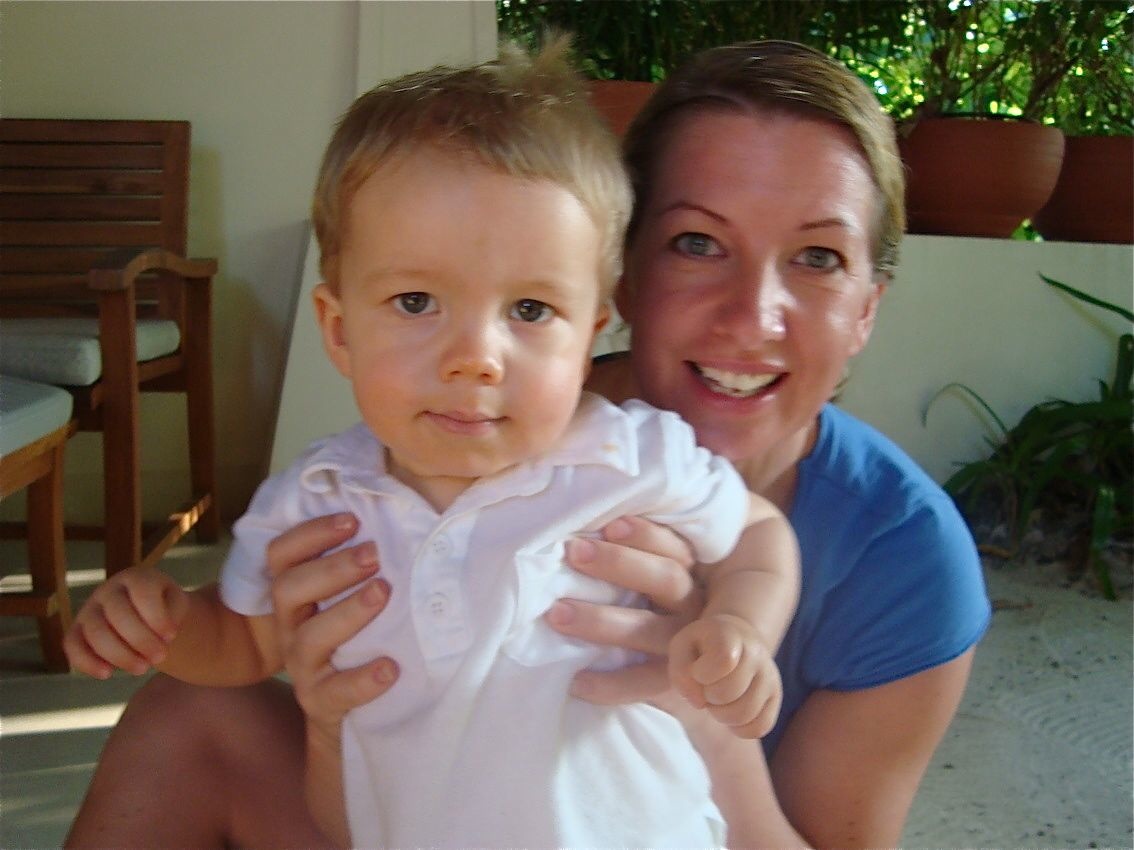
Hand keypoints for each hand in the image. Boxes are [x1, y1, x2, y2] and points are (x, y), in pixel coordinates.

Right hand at [64, 566, 188, 678]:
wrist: (147, 615)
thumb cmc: (164, 607)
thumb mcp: (177, 605)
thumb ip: (172, 615)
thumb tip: (161, 637)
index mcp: (136, 578)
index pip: (142, 592)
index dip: (157, 617)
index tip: (172, 636)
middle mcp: (108, 591)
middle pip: (118, 614)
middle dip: (141, 640)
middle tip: (161, 657)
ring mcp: (89, 610)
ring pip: (96, 633)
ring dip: (120, 655)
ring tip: (142, 669)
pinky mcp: (76, 631)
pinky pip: (72, 646)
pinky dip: (87, 662)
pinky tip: (107, 674)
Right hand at [266, 513, 398, 744]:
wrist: (345, 715)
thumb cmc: (356, 639)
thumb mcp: (348, 598)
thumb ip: (360, 562)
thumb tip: (399, 509)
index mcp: (295, 595)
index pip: (282, 555)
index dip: (311, 534)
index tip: (352, 520)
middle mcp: (290, 627)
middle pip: (289, 589)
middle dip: (332, 568)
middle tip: (375, 554)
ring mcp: (302, 666)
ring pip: (310, 637)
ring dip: (348, 612)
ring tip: (383, 593)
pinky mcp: (321, 703)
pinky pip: (336, 693)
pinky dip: (363, 679)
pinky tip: (391, 667)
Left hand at [546, 515, 703, 704]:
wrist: (693, 677)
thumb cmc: (648, 608)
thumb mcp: (651, 579)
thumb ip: (633, 558)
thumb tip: (579, 536)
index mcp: (690, 574)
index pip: (675, 548)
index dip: (645, 535)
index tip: (609, 526)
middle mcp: (692, 607)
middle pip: (666, 579)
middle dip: (618, 563)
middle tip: (574, 553)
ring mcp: (684, 645)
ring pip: (649, 630)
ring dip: (601, 620)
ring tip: (557, 613)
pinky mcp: (671, 682)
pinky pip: (641, 683)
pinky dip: (608, 684)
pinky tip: (575, 680)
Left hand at [669, 613, 781, 737]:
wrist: (735, 641)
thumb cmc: (702, 647)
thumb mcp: (681, 649)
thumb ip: (681, 673)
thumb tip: (699, 702)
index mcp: (730, 634)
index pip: (723, 660)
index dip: (702, 673)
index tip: (698, 670)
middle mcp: (756, 653)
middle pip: (729, 693)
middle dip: (708, 697)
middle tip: (706, 688)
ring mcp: (770, 676)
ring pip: (744, 715)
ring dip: (722, 715)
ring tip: (718, 700)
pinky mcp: (776, 698)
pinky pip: (759, 728)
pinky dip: (739, 728)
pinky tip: (732, 711)